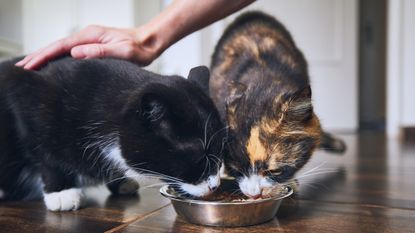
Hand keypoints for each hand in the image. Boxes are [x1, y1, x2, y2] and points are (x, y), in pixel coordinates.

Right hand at [16, 25, 159, 69]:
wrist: (149, 42)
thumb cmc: (139, 49)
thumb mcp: (122, 51)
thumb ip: (100, 52)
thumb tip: (75, 53)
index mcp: (90, 36)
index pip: (60, 46)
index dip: (43, 56)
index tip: (28, 65)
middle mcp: (87, 35)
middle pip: (56, 45)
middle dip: (37, 56)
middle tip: (20, 68)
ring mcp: (89, 40)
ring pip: (61, 48)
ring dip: (45, 56)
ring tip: (30, 66)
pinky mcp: (93, 46)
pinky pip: (69, 51)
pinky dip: (57, 57)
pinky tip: (52, 64)